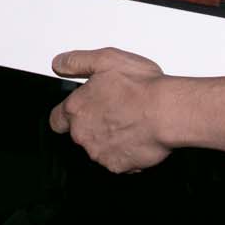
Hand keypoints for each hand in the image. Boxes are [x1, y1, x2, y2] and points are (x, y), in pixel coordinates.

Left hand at [48, 48, 170, 172]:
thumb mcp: (105, 59)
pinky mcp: (117, 165)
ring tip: (130, 120)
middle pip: (80, 133)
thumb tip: (59, 64)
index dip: (67, 115)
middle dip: (94, 124)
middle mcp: (82, 133)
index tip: (77, 112)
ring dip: (110, 138)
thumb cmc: (141, 87)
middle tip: (116, 109)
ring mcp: (98, 152)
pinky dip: (126, 151)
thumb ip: (77, 61)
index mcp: (76, 109)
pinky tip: (138, 135)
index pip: (57, 119)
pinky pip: (118, 160)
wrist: (167, 113)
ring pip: (98, 147)